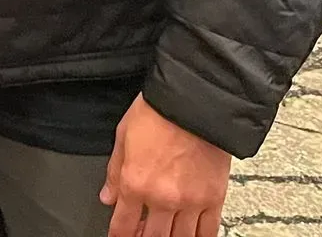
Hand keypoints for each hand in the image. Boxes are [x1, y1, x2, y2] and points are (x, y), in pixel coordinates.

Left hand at [100, 96, 231, 236]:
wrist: (195, 98)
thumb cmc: (159, 110)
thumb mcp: (123, 135)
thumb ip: (114, 171)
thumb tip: (108, 196)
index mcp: (135, 183)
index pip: (122, 226)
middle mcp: (162, 198)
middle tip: (142, 234)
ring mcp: (190, 201)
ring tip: (166, 233)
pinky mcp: (214, 198)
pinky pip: (207, 232)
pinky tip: (192, 235)